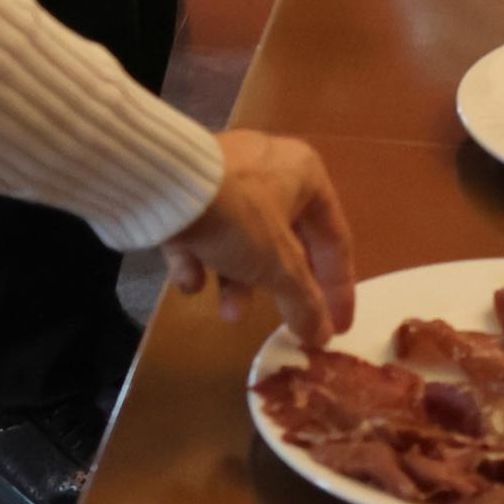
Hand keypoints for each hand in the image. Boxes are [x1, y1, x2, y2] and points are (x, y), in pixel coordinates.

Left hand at [161, 129, 357, 347]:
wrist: (164, 182)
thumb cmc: (240, 217)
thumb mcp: (279, 266)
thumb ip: (305, 303)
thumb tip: (322, 335)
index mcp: (307, 175)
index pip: (334, 239)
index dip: (339, 289)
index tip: (338, 328)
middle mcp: (271, 168)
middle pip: (286, 241)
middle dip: (279, 288)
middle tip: (283, 322)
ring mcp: (227, 174)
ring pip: (242, 238)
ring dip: (237, 281)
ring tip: (227, 313)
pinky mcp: (188, 187)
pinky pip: (204, 228)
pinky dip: (200, 259)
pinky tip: (190, 279)